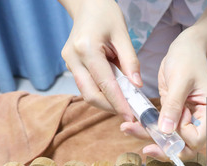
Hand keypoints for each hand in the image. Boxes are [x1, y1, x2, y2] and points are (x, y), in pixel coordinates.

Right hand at [59, 0, 140, 120]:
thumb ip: (130, 62)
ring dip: (105, 102)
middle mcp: (73, 58)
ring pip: (87, 93)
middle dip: (110, 107)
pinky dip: (100, 92)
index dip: (118, 103)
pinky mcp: (71, 65)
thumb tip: (137, 86)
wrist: (87, 4)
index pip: (105, 84)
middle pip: (91, 94)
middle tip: (129, 114)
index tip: (131, 115)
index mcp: (86, 49)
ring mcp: (69, 63)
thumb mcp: (122, 35)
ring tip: (124, 104)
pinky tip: (115, 93)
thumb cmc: (106, 14)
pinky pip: (86, 85)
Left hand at [121, 31, 206, 160]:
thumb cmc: (187, 59)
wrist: (185, 47)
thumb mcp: (179, 81)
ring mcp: (186, 119)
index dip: (182, 135)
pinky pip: (161, 129)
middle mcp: (200, 120)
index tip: (173, 118)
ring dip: (150, 139)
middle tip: (146, 149)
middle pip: (185, 147)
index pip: (197, 139)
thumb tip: (165, 130)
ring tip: (128, 129)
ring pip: (170, 140)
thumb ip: (173, 106)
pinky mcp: (173, 115)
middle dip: (165, 148)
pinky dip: (147, 128)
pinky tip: (132, 125)